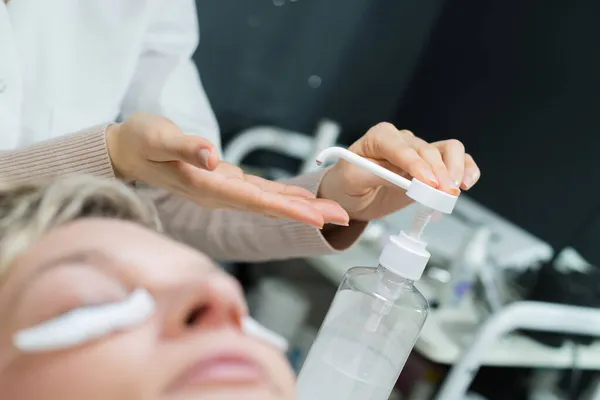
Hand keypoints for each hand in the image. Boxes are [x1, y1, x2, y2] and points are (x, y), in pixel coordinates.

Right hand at [106, 113, 348, 227]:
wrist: (126, 152)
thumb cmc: (139, 141)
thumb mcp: (157, 137)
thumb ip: (184, 147)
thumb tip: (211, 155)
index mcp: (207, 186)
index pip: (254, 201)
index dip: (288, 208)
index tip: (317, 216)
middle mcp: (220, 194)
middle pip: (269, 207)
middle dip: (306, 212)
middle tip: (342, 217)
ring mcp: (223, 191)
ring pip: (268, 202)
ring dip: (300, 206)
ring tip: (332, 211)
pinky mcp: (225, 182)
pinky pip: (260, 193)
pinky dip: (284, 196)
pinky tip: (302, 198)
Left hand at [318, 123, 480, 221]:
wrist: (352, 196)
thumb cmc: (348, 183)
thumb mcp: (352, 180)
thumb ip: (375, 176)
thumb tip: (402, 180)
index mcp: (379, 137)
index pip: (401, 148)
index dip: (416, 165)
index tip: (427, 183)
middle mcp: (403, 140)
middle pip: (428, 150)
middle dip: (438, 174)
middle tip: (443, 195)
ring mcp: (419, 151)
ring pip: (448, 149)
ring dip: (455, 169)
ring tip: (454, 190)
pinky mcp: (432, 166)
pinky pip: (456, 160)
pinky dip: (466, 169)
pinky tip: (468, 183)